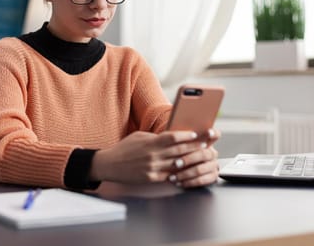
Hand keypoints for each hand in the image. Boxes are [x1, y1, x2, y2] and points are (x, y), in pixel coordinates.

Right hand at [90, 130, 207, 183]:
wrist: (110, 164)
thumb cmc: (124, 148)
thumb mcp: (139, 137)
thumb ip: (155, 137)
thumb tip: (171, 136)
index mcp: (150, 143)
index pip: (173, 137)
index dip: (186, 136)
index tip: (195, 134)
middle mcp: (153, 156)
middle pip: (179, 151)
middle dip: (193, 147)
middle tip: (204, 145)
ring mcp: (153, 168)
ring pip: (177, 164)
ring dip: (190, 161)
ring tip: (199, 158)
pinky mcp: (151, 178)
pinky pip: (170, 176)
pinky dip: (179, 173)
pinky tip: (186, 170)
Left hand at [167, 128, 221, 187]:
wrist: (177, 168)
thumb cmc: (176, 153)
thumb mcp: (177, 144)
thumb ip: (181, 138)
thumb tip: (176, 129)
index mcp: (206, 142)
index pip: (215, 134)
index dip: (213, 133)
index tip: (208, 132)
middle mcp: (212, 153)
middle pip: (204, 154)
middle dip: (188, 159)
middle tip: (176, 163)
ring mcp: (213, 165)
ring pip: (201, 169)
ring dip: (186, 173)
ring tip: (174, 176)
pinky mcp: (212, 176)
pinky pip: (202, 180)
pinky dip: (190, 182)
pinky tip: (180, 182)